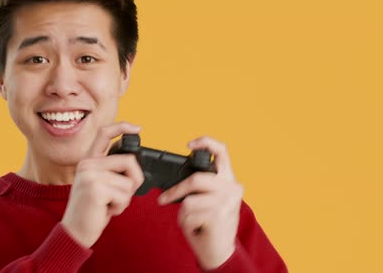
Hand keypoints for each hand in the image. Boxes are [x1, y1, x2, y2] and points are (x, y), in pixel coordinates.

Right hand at [61, 122, 144, 247]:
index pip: (103, 134)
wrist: (75, 232)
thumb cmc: (91, 211)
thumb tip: (133, 164)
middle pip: (129, 161)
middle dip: (133, 181)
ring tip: (107, 205)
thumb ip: (110, 172)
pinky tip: (105, 211)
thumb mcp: (99, 185)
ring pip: (129, 182)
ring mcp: (90, 175)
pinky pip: (124, 196)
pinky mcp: (96, 188)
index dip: (121, 126)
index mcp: (88, 161)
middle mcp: (87, 164)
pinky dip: (120, 207)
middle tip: (118, 197)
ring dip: (124, 199)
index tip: (137, 128)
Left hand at [157, 136, 243, 269]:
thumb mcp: (209, 200)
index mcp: (229, 180)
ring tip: (193, 221)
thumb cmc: (210, 225)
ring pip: (189, 200)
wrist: (220, 253)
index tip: (189, 144)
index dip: (205, 142)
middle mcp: (232, 188)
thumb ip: (200, 186)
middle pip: (195, 179)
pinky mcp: (218, 216)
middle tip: (164, 199)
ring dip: (183, 214)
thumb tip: (175, 180)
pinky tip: (197, 229)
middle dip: (175, 191)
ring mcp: (226, 202)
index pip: (222, 152)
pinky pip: (188, 214)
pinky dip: (186, 224)